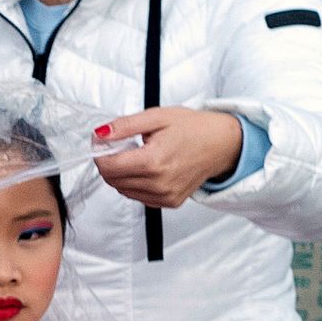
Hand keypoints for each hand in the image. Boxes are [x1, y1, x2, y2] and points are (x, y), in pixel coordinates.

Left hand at [88, 106, 248, 210]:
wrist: (222, 144)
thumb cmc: (193, 128)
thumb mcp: (157, 117)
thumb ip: (125, 126)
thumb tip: (99, 133)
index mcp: (154, 162)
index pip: (108, 167)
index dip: (99, 153)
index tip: (103, 142)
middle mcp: (159, 184)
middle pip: (112, 180)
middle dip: (109, 163)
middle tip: (122, 146)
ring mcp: (164, 196)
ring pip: (123, 190)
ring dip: (122, 174)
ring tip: (139, 156)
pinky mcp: (169, 202)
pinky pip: (138, 197)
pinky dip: (135, 184)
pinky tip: (149, 169)